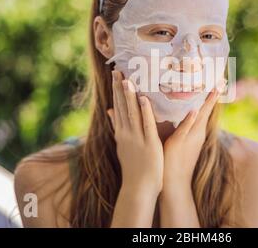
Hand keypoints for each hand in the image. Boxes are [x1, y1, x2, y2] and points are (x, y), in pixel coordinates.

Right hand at [107, 70, 163, 195]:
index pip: (117, 107)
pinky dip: (145, 111)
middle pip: (121, 107)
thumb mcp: (121, 145)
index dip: (115, 91)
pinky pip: (146, 125)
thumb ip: (116, 127)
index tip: (114, 75)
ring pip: (132, 113)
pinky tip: (143, 99)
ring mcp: (136, 138)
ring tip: (126, 79)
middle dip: (118, 88)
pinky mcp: (149, 144)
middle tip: (116, 70)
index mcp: (121, 133)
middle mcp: (126, 133)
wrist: (137, 188)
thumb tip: (109, 111)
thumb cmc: (133, 167)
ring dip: (129, 96)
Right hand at [162, 89, 219, 192]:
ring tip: (208, 90)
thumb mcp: (177, 141)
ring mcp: (196, 137)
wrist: (175, 182)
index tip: (220, 81)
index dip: (212, 95)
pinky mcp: (191, 142)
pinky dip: (198, 113)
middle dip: (212, 96)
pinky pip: (197, 122)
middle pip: (207, 109)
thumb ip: (186, 126)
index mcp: (196, 130)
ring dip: (206, 103)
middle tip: (219, 81)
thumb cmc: (173, 161)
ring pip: (202, 115)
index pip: (206, 108)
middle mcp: (199, 132)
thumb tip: (195, 110)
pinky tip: (194, 111)